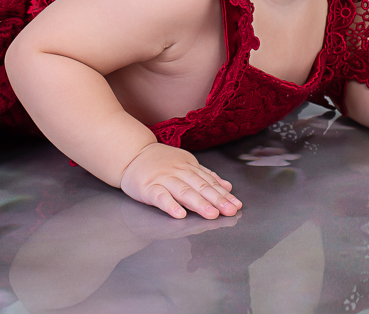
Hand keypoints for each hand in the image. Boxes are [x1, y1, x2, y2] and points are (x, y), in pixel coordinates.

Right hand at [119, 142, 241, 219]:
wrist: (132, 154)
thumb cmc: (160, 162)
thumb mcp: (186, 164)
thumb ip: (206, 176)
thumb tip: (227, 186)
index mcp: (189, 166)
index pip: (209, 182)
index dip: (223, 194)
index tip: (236, 205)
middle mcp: (178, 171)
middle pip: (199, 186)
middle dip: (216, 199)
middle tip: (229, 211)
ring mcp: (163, 178)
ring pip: (183, 191)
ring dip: (198, 203)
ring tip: (211, 214)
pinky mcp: (148, 187)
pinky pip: (160, 196)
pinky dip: (170, 205)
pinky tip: (179, 214)